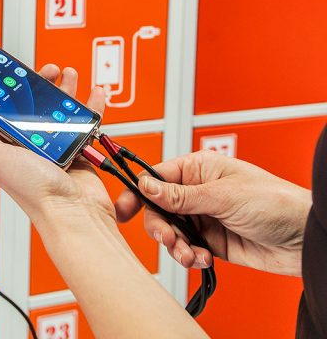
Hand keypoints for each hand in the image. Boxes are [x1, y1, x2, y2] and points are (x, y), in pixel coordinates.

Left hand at [0, 64, 111, 223]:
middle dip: (38, 83)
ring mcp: (55, 144)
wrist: (74, 211)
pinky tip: (94, 93)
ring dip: (64, 88)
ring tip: (67, 74)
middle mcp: (29, 143)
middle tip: (45, 70)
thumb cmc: (34, 192)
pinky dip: (90, 105)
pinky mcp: (78, 147)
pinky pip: (84, 121)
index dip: (2, 87)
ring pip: (59, 108)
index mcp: (5, 144)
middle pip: (32, 104)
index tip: (5, 68)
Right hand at [115, 150, 311, 275]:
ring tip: (191, 254)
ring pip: (171, 233)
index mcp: (199, 169)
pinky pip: (187, 250)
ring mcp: (204, 217)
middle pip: (158, 209)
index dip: (137, 193)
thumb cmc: (275, 202)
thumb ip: (179, 196)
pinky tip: (205, 258)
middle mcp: (198, 192)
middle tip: (169, 239)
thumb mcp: (222, 196)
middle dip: (160, 227)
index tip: (123, 210)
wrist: (305, 238)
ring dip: (176, 247)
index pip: (156, 178)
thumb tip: (146, 186)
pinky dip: (191, 257)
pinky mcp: (212, 241)